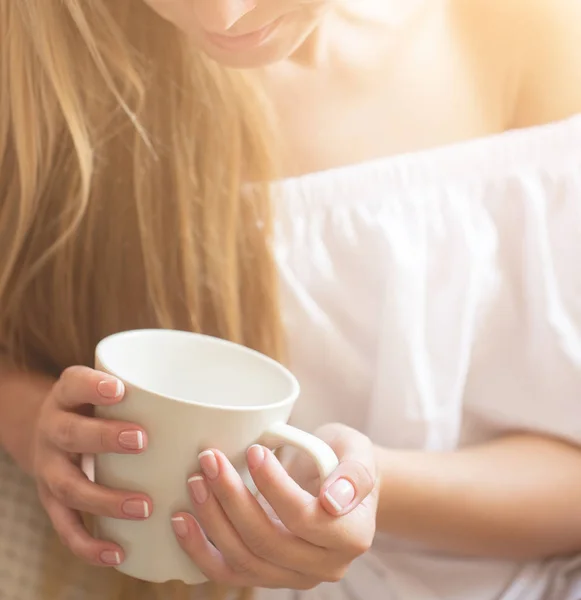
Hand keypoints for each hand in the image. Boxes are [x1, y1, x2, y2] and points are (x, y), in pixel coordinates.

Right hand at [32, 366, 151, 566]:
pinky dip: (89, 544)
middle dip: (104, 437)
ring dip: (105, 499)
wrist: (52, 433)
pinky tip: (117, 552)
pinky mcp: (51, 501)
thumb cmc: (99, 408)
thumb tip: (222, 396)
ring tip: (144, 506)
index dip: (92, 386)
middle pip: (70, 433)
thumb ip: (147, 390)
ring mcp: (48, 468)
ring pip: (68, 485)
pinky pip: (65, 527)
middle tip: (142, 440)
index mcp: (68, 395)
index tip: (121, 389)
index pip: (73, 383)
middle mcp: (52, 430)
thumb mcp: (109, 389)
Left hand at [171, 423, 377, 588]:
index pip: (305, 518)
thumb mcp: (357, 452)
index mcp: (352, 535)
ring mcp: (294, 575)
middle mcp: (325, 565)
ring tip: (195, 481)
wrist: (337, 482)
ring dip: (212, 521)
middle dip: (232, 498)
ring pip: (245, 560)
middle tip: (210, 460)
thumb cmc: (345, 459)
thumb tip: (333, 500)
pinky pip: (229, 573)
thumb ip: (354, 473)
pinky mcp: (268, 573)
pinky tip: (181, 521)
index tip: (254, 451)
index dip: (275, 487)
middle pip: (269, 541)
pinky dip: (200, 551)